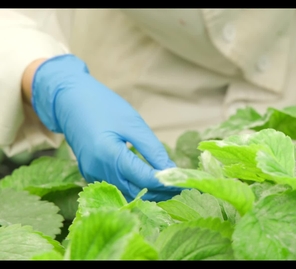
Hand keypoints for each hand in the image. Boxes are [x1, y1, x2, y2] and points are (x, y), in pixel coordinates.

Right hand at [30, 54, 183, 201]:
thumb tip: (171, 170)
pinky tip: (149, 182)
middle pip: (136, 190)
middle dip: (160, 191)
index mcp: (109, 156)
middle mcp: (98, 171)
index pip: (144, 178)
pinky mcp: (90, 173)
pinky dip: (134, 187)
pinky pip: (116, 187)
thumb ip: (152, 149)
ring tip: (169, 186)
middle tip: (181, 187)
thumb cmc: (104, 106)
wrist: (70, 101)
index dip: (166, 183)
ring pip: (126, 192)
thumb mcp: (133, 124)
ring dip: (148, 192)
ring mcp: (92, 174)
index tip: (184, 183)